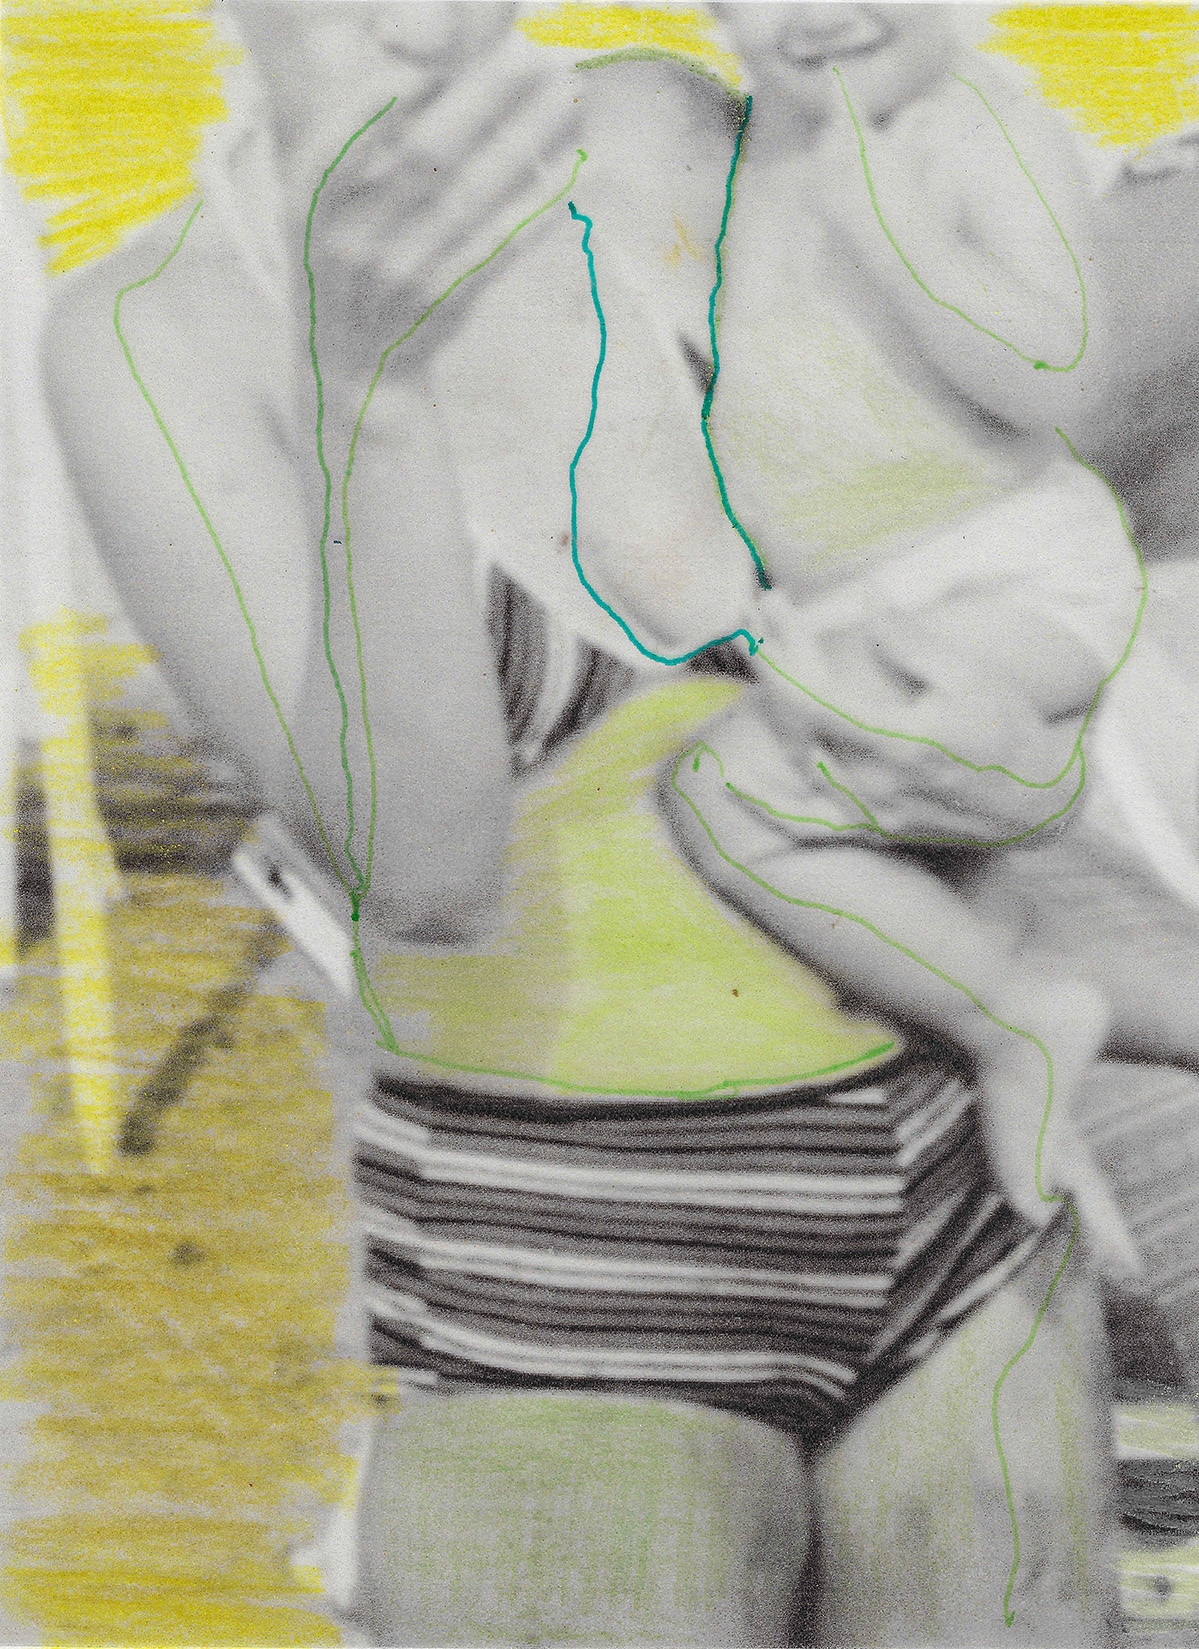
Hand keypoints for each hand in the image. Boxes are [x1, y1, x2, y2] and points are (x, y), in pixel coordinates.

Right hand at [305, 25, 581, 373]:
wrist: (354, 370)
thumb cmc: (344, 268)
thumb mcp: (323, 208)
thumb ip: (356, 145)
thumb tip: (425, 72)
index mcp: (308, 203)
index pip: (341, 141)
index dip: (384, 100)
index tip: (439, 62)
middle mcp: (349, 239)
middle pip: (423, 157)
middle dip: (484, 100)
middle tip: (531, 57)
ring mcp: (399, 273)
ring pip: (471, 197)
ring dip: (526, 144)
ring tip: (566, 101)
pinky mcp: (442, 301)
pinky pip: (496, 246)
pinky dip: (533, 208)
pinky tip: (568, 173)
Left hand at [752, 599, 1082, 843]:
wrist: (1037, 801)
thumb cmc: (1006, 732)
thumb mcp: (969, 677)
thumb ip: (909, 643)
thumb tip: (868, 598)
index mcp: (898, 741)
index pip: (814, 700)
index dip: (779, 656)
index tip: (762, 616)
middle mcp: (873, 783)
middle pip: (796, 722)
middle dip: (773, 660)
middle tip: (761, 613)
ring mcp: (867, 812)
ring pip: (794, 759)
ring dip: (768, 704)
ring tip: (761, 650)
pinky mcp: (870, 828)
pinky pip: (806, 825)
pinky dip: (768, 809)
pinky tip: (736, 788)